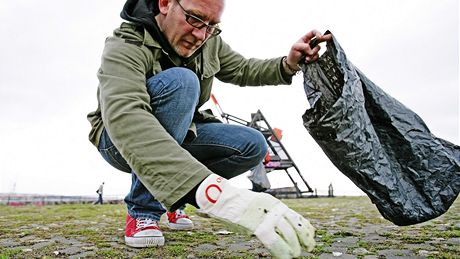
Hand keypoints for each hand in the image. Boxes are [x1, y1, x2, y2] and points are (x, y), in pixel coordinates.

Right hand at [196, 174, 314, 258]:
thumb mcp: (259, 206)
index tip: (312, 235)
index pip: (296, 217)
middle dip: (304, 239)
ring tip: (295, 254)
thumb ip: (270, 215)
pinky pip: (273, 241)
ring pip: (287, 234)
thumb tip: (280, 228)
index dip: (306, 228)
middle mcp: (273, 209)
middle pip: (295, 226)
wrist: (223, 199)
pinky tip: (285, 256)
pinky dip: (281, 251)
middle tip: (309, 247)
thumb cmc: (238, 205)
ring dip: (293, 247)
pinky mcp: (256, 225)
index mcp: (275, 204)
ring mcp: (265, 217)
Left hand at [285, 30, 331, 69]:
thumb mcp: (295, 47)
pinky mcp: (314, 57)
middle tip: (330, 37)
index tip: (319, 37)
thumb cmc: (292, 54)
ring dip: (312, 53)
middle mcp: (310, 43)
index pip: (313, 32)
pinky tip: (307, 60)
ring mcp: (313, 50)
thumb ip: (304, 46)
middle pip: (320, 39)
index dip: (317, 33)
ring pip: (318, 49)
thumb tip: (311, 50)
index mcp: (305, 39)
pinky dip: (312, 58)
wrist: (292, 65)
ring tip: (306, 58)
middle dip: (325, 38)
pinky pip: (317, 56)